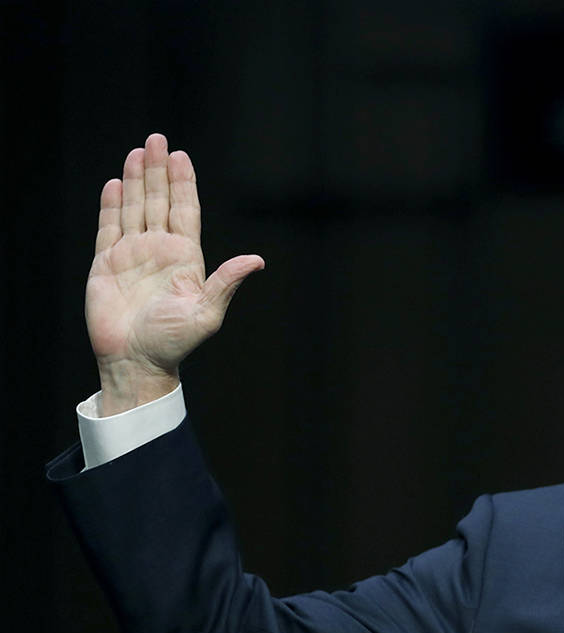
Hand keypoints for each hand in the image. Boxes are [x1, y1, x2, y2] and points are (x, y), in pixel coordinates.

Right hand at [87, 132, 263, 413]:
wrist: (137, 361)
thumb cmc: (174, 342)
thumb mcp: (207, 312)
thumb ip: (226, 282)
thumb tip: (257, 260)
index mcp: (186, 258)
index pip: (185, 210)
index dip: (183, 183)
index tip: (180, 156)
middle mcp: (160, 251)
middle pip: (159, 201)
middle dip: (157, 171)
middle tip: (156, 140)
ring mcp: (133, 255)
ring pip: (135, 208)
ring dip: (135, 180)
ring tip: (136, 152)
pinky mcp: (107, 265)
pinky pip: (109, 228)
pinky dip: (112, 206)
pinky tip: (115, 185)